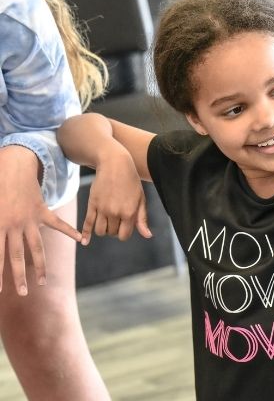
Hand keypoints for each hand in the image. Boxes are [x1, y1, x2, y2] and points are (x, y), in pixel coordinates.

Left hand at [0, 146, 80, 294]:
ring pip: (36, 247)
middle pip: (17, 256)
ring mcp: (30, 220)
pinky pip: (57, 224)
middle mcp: (14, 226)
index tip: (0, 290)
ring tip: (43, 282)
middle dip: (19, 277)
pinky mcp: (41, 211)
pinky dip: (69, 232)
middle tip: (22, 293)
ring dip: (39, 266)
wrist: (13, 165)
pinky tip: (80, 240)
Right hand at [81, 147, 151, 245]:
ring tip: (107, 221)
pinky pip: (87, 223)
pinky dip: (85, 233)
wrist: (115, 165)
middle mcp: (115, 212)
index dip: (124, 233)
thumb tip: (147, 236)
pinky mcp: (92, 204)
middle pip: (111, 233)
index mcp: (129, 212)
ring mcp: (102, 209)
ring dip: (104, 229)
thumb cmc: (131, 182)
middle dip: (114, 229)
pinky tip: (84, 241)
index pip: (124, 235)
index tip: (124, 226)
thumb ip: (142, 219)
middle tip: (117, 219)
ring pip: (100, 231)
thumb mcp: (141, 199)